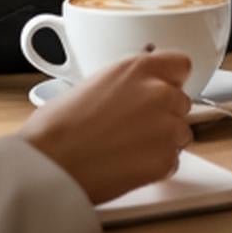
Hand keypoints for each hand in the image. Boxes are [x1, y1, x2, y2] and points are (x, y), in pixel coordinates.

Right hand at [22, 49, 192, 202]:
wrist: (50, 164)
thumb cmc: (56, 128)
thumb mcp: (92, 83)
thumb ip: (125, 84)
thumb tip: (132, 94)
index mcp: (138, 68)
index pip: (181, 65)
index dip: (170, 80)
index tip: (162, 90)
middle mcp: (159, 92)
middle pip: (182, 102)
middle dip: (164, 115)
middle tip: (133, 129)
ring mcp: (166, 127)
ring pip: (181, 134)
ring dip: (162, 141)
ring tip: (127, 150)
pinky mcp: (165, 160)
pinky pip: (172, 162)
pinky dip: (156, 167)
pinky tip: (127, 166)